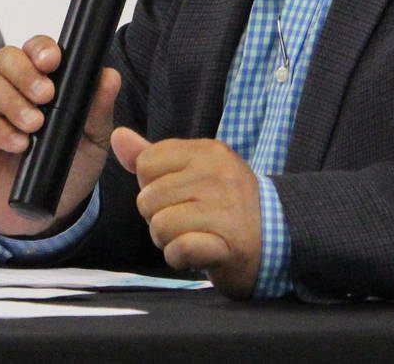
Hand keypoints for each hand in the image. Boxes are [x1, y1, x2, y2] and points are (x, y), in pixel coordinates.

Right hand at [0, 34, 120, 238]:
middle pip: (7, 58)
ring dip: (14, 102)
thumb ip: (98, 109)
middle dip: (25, 72)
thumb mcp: (92, 141)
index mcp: (42, 81)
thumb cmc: (67, 169)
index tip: (53, 62)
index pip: (35, 50)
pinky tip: (18, 144)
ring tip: (34, 125)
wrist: (44, 214)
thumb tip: (109, 76)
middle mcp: (13, 88)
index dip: (41, 49)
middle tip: (46, 95)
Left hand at [113, 129, 262, 296]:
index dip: (152, 186)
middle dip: (158, 218)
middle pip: (147, 198)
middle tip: (188, 222)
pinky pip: (178, 249)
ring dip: (168, 240)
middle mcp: (217, 174)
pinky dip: (180, 258)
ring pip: (159, 225)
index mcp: (208, 151)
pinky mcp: (230, 243)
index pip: (146, 163)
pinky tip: (199, 254)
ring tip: (194, 236)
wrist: (276, 242)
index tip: (178, 196)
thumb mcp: (192, 172)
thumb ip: (151, 156)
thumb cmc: (225, 206)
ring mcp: (225, 208)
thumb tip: (117, 136)